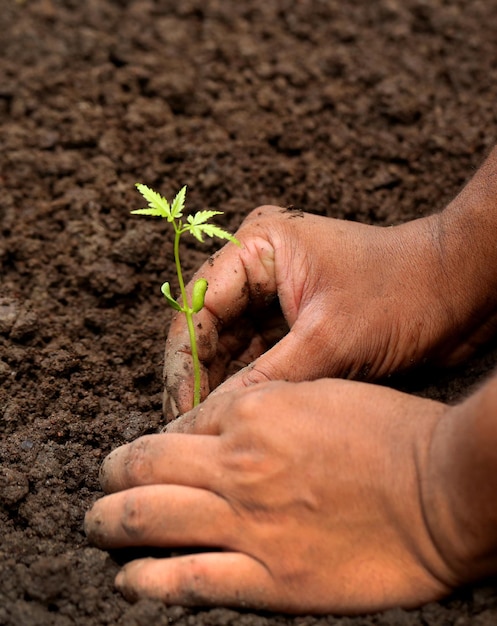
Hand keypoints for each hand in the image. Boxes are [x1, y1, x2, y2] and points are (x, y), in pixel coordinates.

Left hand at [84, 379, 459, 613]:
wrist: (443, 490)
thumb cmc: (390, 432)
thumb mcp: (321, 392)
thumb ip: (265, 404)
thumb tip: (222, 421)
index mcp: (254, 412)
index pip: (179, 426)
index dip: (156, 441)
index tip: (149, 454)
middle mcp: (238, 465)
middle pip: (145, 467)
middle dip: (112, 473)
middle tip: (101, 481)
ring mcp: (248, 523)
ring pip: (147, 520)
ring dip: (109, 521)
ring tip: (96, 524)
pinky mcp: (270, 579)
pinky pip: (186, 581)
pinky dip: (146, 579)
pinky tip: (127, 578)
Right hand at [164, 206, 486, 415]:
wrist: (463, 291)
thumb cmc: (405, 294)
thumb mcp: (330, 340)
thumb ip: (266, 380)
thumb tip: (209, 419)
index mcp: (260, 246)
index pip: (199, 304)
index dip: (183, 359)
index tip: (177, 408)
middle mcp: (261, 266)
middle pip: (209, 327)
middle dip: (198, 376)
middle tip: (187, 428)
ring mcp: (278, 296)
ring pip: (232, 346)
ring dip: (220, 385)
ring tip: (206, 430)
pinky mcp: (296, 323)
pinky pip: (259, 357)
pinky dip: (249, 387)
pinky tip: (236, 418)